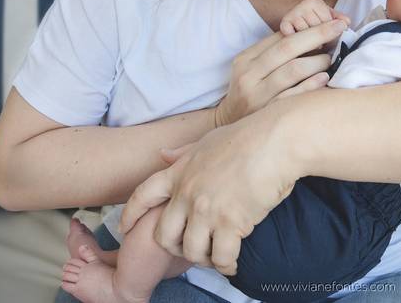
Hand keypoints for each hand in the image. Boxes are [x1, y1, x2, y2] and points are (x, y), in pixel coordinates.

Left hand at [120, 112, 300, 275]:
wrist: (275, 141)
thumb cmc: (248, 136)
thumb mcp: (207, 140)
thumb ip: (183, 153)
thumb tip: (162, 154)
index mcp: (180, 171)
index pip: (143, 195)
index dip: (131, 215)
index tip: (125, 229)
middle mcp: (188, 193)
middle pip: (163, 235)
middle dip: (174, 247)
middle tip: (190, 249)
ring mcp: (207, 210)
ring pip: (192, 251)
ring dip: (203, 258)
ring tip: (216, 257)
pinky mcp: (230, 223)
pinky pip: (221, 257)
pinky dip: (227, 265)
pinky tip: (233, 264)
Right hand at [214, 18, 347, 126]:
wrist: (229, 124)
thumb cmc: (250, 91)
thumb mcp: (253, 68)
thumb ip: (275, 52)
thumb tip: (311, 34)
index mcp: (246, 59)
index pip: (280, 38)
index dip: (308, 29)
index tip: (330, 24)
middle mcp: (249, 75)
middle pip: (287, 48)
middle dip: (316, 35)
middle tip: (339, 28)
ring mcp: (257, 95)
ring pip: (292, 70)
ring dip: (317, 61)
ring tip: (331, 59)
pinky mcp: (267, 113)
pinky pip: (293, 96)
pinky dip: (311, 85)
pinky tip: (324, 78)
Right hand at [279, 0, 350, 34]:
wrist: (293, 33)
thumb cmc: (314, 27)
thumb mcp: (328, 22)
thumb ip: (340, 21)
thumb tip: (346, 22)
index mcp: (315, 2)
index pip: (329, 22)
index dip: (330, 32)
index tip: (327, 33)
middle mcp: (303, 4)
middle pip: (318, 28)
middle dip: (320, 38)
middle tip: (318, 40)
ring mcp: (292, 13)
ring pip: (307, 34)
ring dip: (309, 42)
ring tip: (308, 41)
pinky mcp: (283, 24)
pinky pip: (293, 35)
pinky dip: (296, 40)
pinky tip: (297, 40)